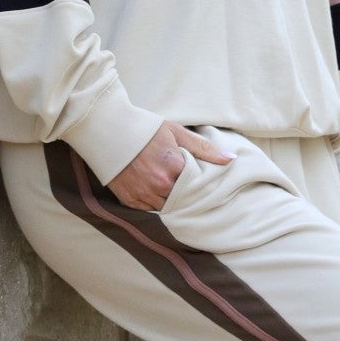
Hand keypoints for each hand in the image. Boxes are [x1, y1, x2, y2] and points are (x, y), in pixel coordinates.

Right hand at [107, 123, 234, 210]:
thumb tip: (231, 160)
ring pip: (166, 208)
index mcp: (174, 167)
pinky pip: (148, 210)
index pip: (197, 186)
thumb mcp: (177, 133)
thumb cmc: (146, 130)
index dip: (199, 184)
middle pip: (183, 199)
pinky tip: (156, 194)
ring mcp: (143, 194)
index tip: (199, 181)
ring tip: (171, 191)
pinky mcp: (129, 199)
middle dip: (186, 195)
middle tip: (188, 188)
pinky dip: (154, 204)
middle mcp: (159, 184)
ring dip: (171, 201)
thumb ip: (204, 148)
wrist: (108, 130)